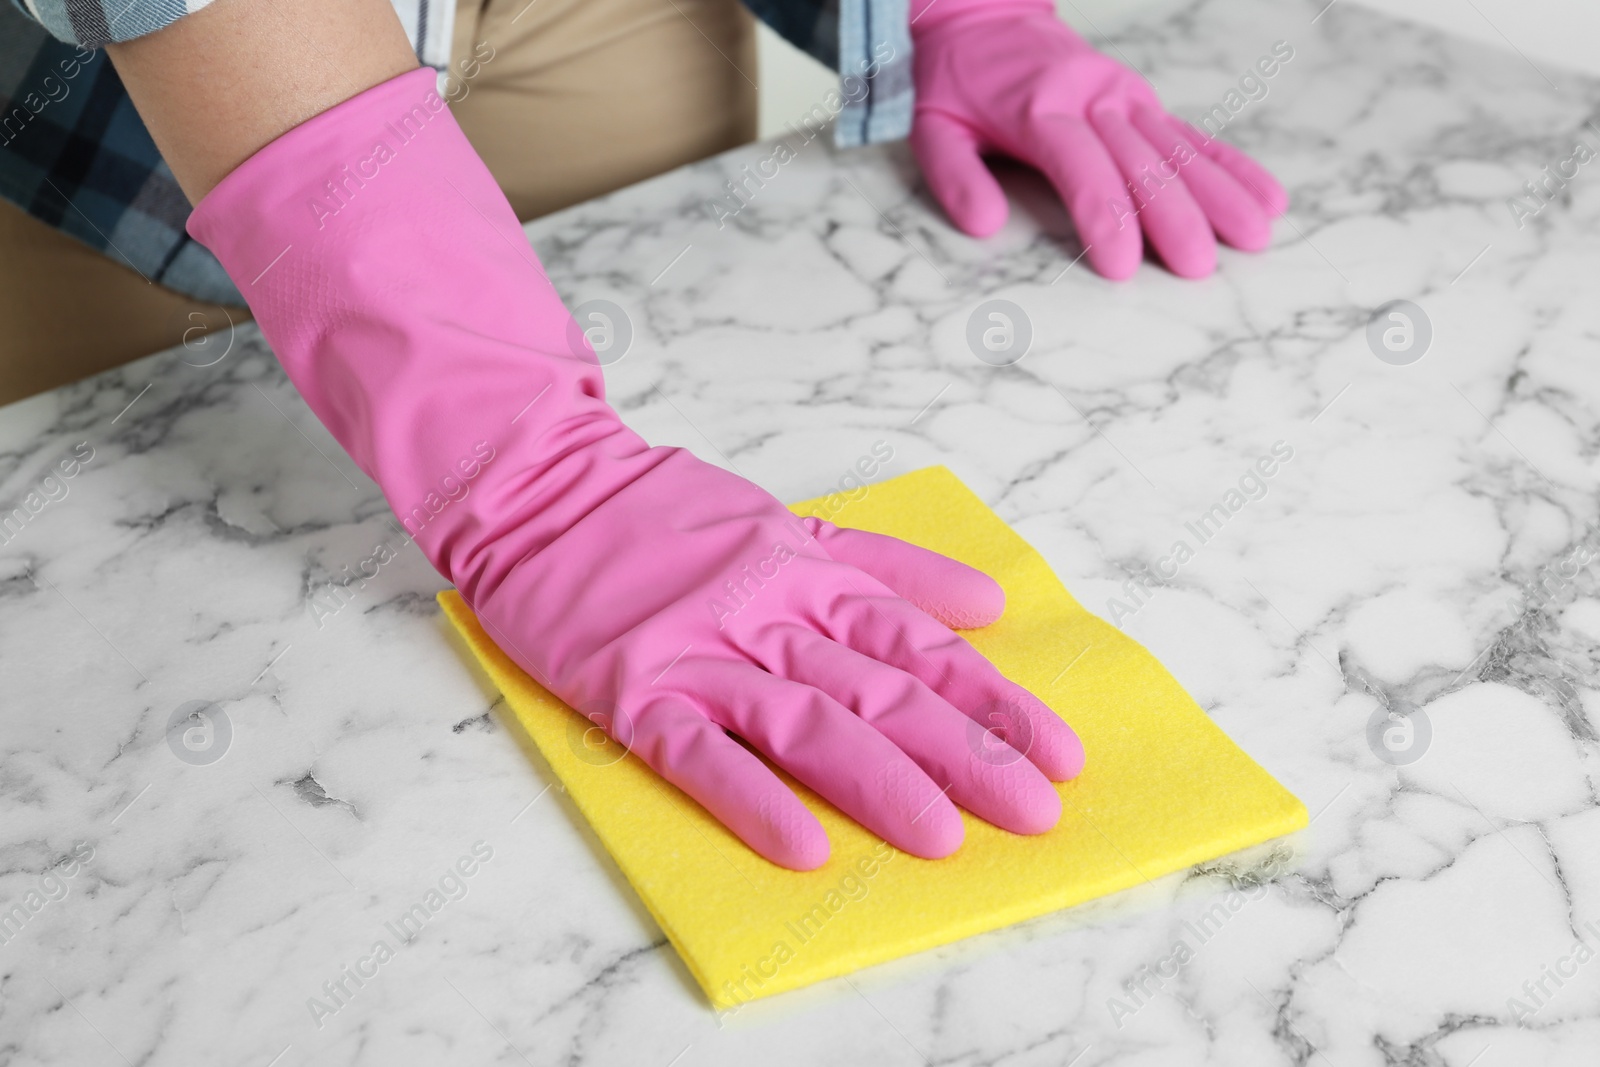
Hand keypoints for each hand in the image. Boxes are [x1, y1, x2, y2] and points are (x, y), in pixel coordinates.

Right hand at [475, 450, 1086, 870]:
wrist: (539, 483)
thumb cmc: (664, 511)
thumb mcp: (787, 519)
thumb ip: (887, 565)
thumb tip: (987, 606)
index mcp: (808, 570)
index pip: (920, 643)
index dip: (993, 701)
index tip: (1058, 753)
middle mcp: (767, 610)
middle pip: (882, 687)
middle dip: (966, 752)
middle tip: (1034, 813)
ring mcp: (698, 650)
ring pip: (806, 719)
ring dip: (879, 779)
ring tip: (942, 838)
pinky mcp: (630, 686)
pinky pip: (697, 751)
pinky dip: (751, 796)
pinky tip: (804, 846)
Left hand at [909, 0, 1288, 278]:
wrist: (982, 15)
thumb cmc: (955, 82)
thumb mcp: (932, 127)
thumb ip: (956, 178)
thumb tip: (985, 225)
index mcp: (1040, 109)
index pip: (1081, 168)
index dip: (1105, 216)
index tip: (1123, 265)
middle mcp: (1092, 98)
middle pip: (1140, 163)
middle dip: (1173, 216)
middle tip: (1200, 266)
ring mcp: (1123, 96)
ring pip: (1177, 148)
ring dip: (1218, 192)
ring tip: (1255, 236)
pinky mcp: (1140, 100)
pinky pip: (1191, 134)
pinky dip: (1229, 165)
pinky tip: (1266, 196)